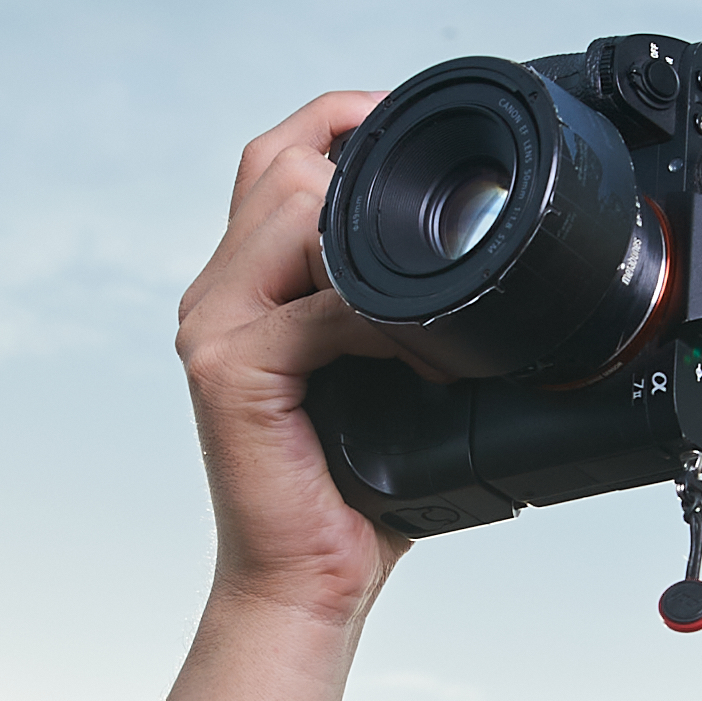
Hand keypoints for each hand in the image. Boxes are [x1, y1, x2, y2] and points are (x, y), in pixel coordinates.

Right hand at [176, 92, 417, 624]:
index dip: (342, 118)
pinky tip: (418, 359)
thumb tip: (488, 266)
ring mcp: (213, 328)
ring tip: (433, 320)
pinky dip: (379, 324)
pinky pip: (314, 308)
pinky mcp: (229, 370)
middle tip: (443, 224)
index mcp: (246, 285)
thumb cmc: (354, 491)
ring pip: (291, 214)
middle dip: (364, 170)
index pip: (276, 156)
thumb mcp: (387, 373)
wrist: (307, 581)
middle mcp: (216, 294)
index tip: (412, 128)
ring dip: (378, 252)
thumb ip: (402, 307)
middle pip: (278, 164)